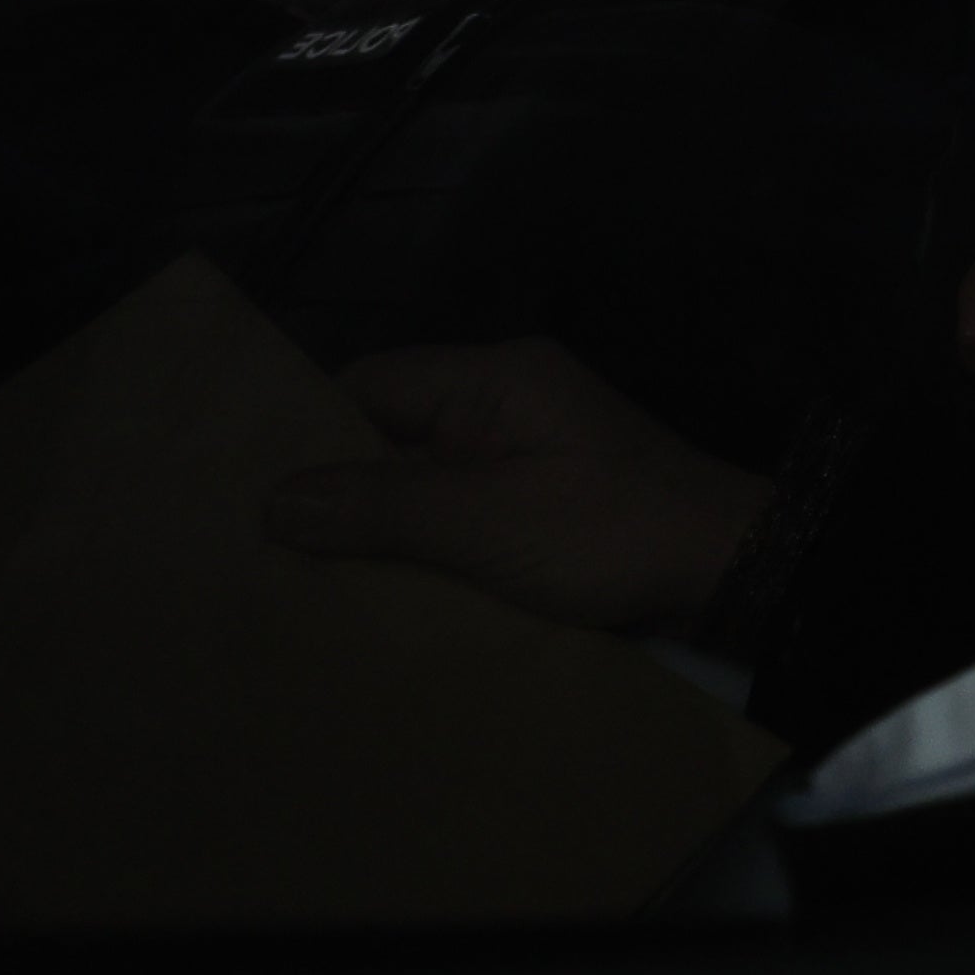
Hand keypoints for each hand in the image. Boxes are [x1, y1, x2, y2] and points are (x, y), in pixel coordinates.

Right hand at [262, 337, 775, 638]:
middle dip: (336, 490)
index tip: (245, 491)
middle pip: (392, 434)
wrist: (729, 569)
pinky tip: (378, 595)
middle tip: (258, 553)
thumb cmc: (606, 532)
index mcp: (494, 379)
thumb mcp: (483, 521)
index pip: (370, 383)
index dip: (309, 432)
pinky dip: (423, 550)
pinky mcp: (541, 506)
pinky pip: (460, 516)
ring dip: (377, 529)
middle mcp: (505, 404)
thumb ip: (381, 507)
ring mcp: (526, 455)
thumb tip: (273, 498)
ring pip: (422, 482)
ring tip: (299, 582)